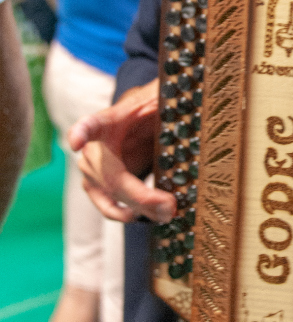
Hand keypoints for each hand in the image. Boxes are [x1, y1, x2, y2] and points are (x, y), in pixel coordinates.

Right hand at [68, 79, 175, 223]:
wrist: (136, 123)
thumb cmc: (146, 112)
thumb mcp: (158, 104)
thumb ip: (166, 109)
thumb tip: (186, 110)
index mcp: (106, 122)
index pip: (90, 125)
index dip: (80, 133)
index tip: (77, 142)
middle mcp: (92, 148)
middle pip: (112, 178)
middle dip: (141, 196)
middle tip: (170, 205)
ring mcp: (90, 170)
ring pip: (112, 197)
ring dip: (139, 208)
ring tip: (166, 212)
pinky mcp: (96, 188)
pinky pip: (108, 207)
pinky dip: (127, 215)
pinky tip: (146, 217)